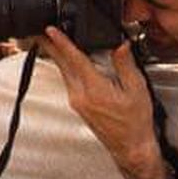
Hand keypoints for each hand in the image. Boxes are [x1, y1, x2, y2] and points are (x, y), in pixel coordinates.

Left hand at [36, 26, 160, 177]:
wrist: (131, 148)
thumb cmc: (135, 122)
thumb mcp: (137, 90)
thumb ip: (126, 65)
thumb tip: (120, 45)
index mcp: (94, 90)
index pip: (74, 60)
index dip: (62, 42)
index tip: (50, 30)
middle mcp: (80, 96)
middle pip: (62, 65)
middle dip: (50, 46)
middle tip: (40, 30)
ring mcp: (77, 102)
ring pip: (63, 73)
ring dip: (56, 55)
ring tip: (49, 40)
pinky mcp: (78, 106)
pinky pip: (68, 81)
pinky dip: (65, 67)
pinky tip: (66, 61)